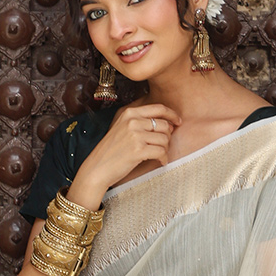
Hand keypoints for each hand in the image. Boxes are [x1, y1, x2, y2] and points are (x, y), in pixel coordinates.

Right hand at [68, 102, 182, 207]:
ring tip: (158, 155)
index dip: (172, 115)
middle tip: (162, 146)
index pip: (158, 108)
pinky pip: (162, 152)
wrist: (97, 167)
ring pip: (165, 139)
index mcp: (129, 113)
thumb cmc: (111, 150)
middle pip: (165, 125)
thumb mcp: (122, 128)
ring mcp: (135, 135)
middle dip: (167, 137)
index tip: (178, 122)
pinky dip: (163, 158)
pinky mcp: (138, 150)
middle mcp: (132, 121)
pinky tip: (159, 161)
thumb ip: (140, 121)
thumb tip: (168, 123)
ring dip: (165, 149)